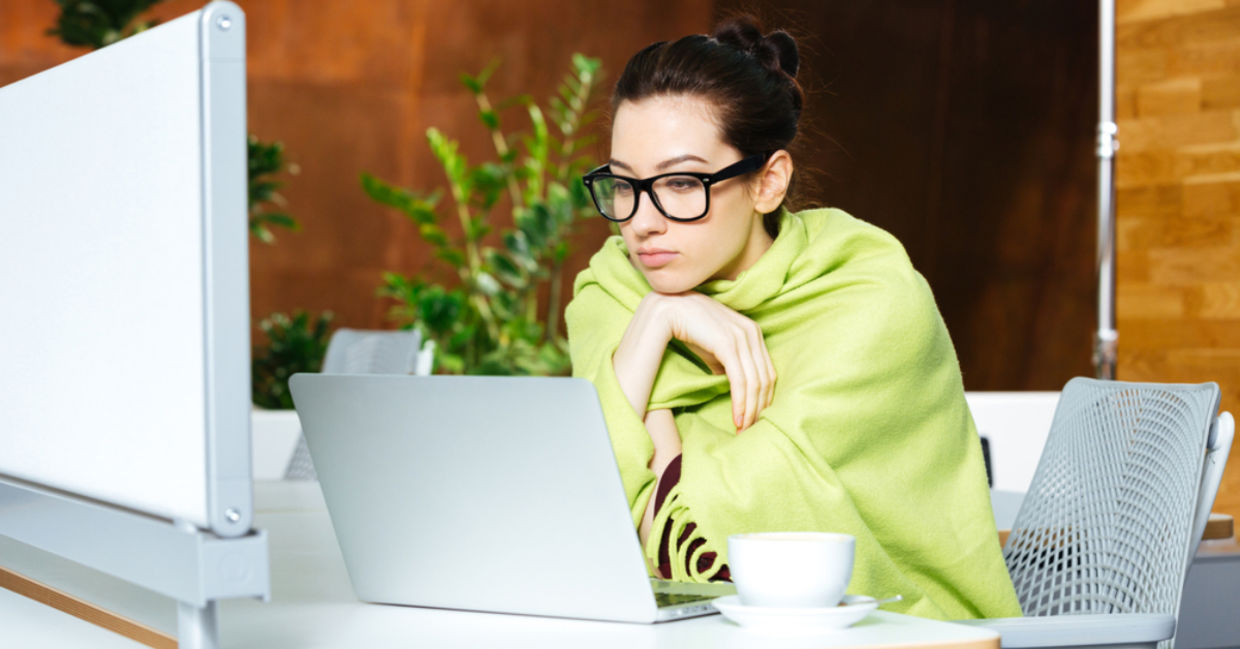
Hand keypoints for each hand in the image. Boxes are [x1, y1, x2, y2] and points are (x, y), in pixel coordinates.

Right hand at [648, 292, 775, 430]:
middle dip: (760, 409)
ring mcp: (742, 338)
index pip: (768, 372)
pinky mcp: (728, 344)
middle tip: (752, 431)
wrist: (668, 309)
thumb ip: (728, 364)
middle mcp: (753, 333)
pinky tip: (736, 419)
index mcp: (754, 332)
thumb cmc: (690, 328)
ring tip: (743, 429)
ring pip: (754, 383)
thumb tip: (735, 385)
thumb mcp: (715, 348)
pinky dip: (740, 403)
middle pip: (765, 380)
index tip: (756, 419)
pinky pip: (740, 380)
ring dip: (750, 411)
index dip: (764, 399)